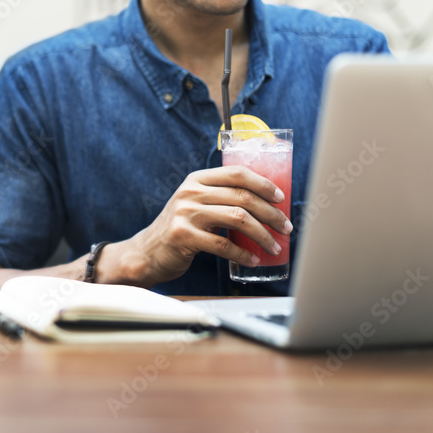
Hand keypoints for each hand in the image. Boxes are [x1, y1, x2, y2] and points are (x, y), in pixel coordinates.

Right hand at [111, 166, 292, 286]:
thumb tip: (265, 204)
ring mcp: (186, 214)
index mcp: (197, 180)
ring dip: (262, 234)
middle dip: (270, 213)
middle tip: (285, 227)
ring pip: (237, 219)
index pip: (237, 173)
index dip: (263, 183)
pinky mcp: (183, 237)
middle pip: (242, 197)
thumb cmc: (181, 229)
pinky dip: (243, 254)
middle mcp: (191, 192)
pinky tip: (253, 259)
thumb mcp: (195, 204)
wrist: (147, 252)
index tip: (281, 198)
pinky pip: (223, 245)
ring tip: (273, 246)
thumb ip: (220, 198)